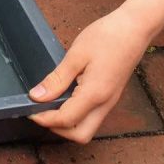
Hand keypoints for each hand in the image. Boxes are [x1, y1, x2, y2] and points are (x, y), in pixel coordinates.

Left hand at [27, 9, 149, 143]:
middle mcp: (105, 104)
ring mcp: (110, 101)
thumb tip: (37, 96)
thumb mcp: (76, 55)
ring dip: (67, 123)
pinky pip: (92, 115)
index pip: (66, 120)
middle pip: (80, 135)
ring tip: (49, 104)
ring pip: (87, 127)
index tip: (28, 109)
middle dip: (57, 129)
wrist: (134, 28)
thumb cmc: (107, 37)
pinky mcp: (111, 96)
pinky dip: (76, 114)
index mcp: (95, 94)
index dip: (44, 119)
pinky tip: (64, 97)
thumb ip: (56, 79)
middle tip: (39, 111)